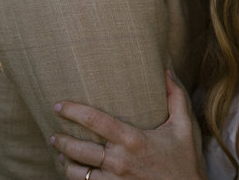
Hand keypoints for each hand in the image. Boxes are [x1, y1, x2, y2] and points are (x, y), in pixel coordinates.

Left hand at [50, 71, 205, 179]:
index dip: (73, 111)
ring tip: (60, 155)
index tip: (58, 106)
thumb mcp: (184, 127)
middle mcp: (119, 161)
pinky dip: (76, 179)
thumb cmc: (184, 161)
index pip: (95, 121)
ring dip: (65, 163)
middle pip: (78, 149)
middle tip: (54, 134)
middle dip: (61, 141)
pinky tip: (73, 173)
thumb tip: (166, 70)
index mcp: (133, 140)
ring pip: (77, 173)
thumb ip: (176, 97)